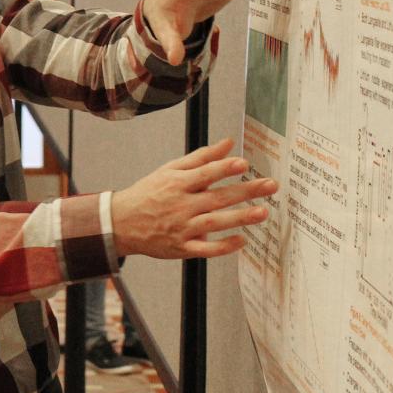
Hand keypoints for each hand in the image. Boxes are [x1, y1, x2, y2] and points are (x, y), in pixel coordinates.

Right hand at [110, 138, 277, 258]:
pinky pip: (206, 248)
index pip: (204, 174)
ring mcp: (182, 228)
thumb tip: (228, 143)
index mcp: (178, 184)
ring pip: (215, 223)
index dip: (223, 169)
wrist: (121, 223)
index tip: (243, 164)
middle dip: (245, 191)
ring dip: (239, 218)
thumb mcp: (169, 170)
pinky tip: (241, 240)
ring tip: (263, 212)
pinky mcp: (182, 247)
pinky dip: (224, 246)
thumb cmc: (148, 193)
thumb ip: (201, 158)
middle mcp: (181, 206)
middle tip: (270, 186)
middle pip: (217, 198)